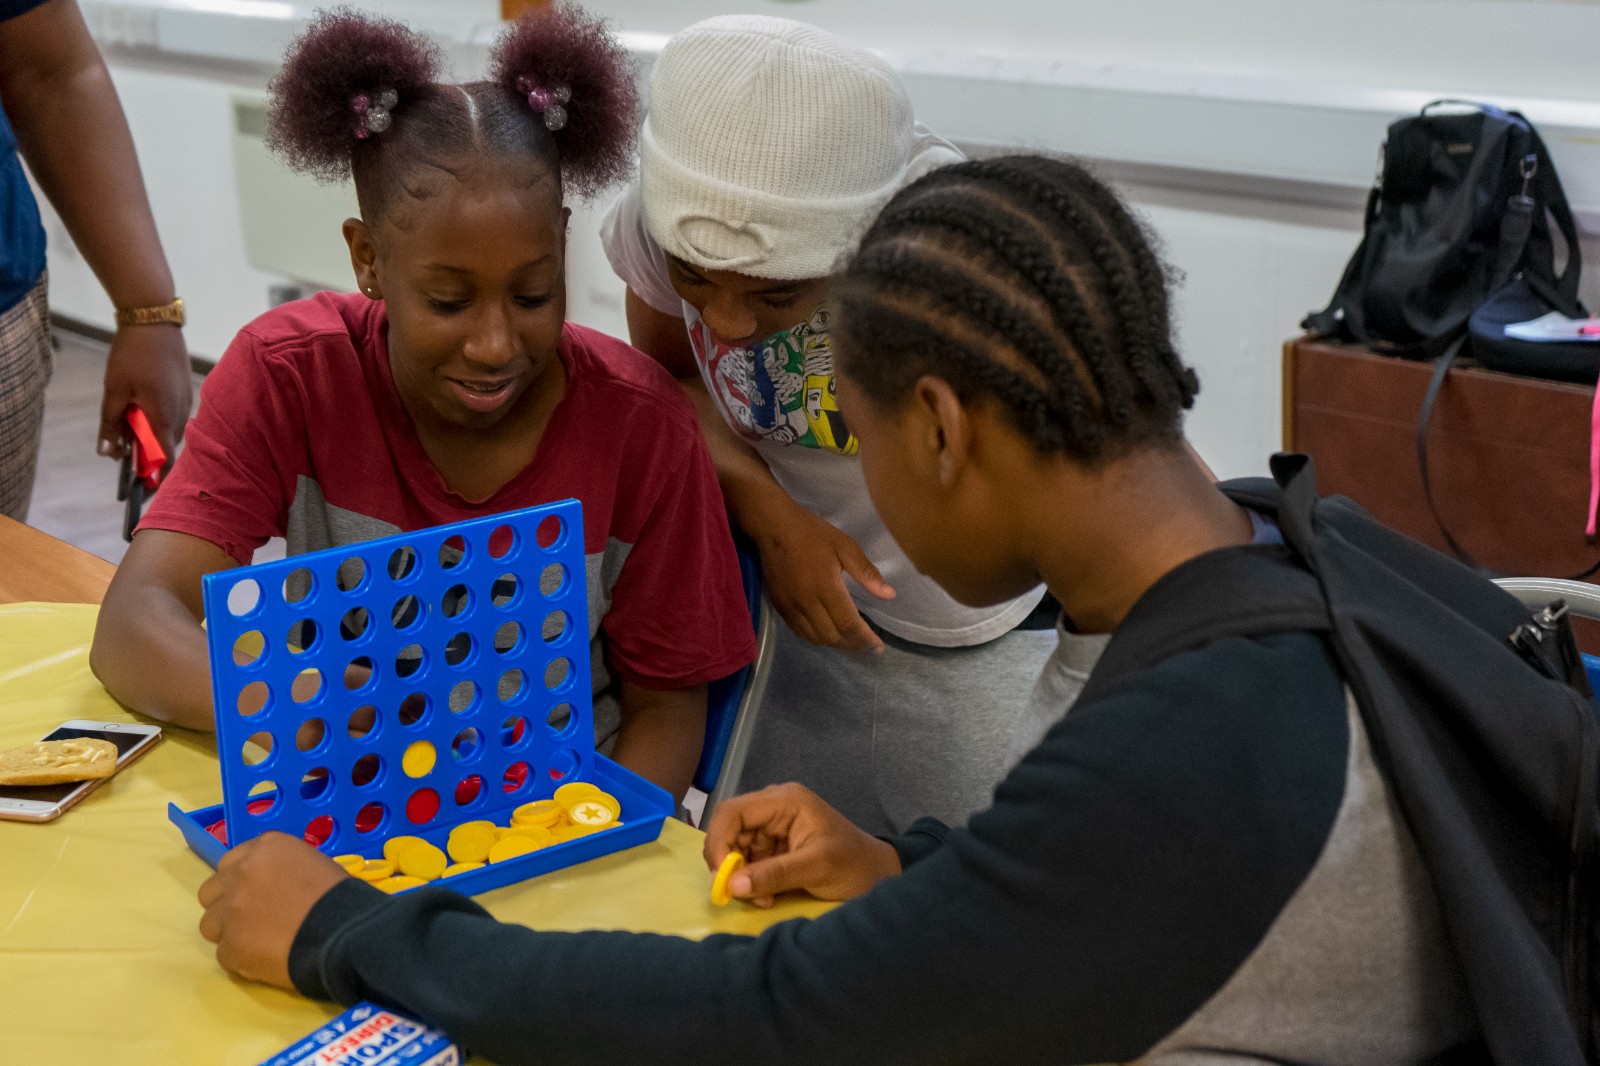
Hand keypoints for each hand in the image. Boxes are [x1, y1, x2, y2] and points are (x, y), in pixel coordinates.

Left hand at [99, 324, 191, 463]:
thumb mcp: (114, 390)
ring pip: (171, 430)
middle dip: (149, 455)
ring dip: (154, 435)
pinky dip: (160, 421)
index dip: (155, 475)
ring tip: (130, 429)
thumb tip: (107, 453)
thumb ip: (110, 424)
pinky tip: (143, 409)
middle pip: (168, 445)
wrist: (154, 320)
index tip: (144, 488)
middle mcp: (181, 411)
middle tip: (125, 455)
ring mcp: (187, 400)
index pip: (164, 457)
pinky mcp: (186, 390)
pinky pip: (175, 415)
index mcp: (162, 415)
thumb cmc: (132, 354)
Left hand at [197, 831, 349, 989]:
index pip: (232, 861)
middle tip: (252, 917)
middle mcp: (240, 874)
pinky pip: (225, 954)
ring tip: (258, 942)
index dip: (243, 879)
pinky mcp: (229, 947)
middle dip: (227, 903)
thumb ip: (283, 867)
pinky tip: (266, 959)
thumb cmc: (340, 896)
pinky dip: (242, 959)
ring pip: (210, 923)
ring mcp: (230, 911)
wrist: (344, 933)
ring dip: (230, 932)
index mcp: (265, 848)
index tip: (257, 892)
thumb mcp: (314, 863)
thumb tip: (274, 884)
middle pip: (211, 890)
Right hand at [703, 783, 900, 907]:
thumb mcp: (815, 868)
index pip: (733, 812)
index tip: (721, 875)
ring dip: (741, 876)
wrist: (878, 876)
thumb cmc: (853, 865)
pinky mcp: (775, 846)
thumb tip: (731, 886)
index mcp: (785, 801)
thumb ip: (774, 874)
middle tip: (736, 893)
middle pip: (730, 830)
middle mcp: (774, 808)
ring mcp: (774, 827)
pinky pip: (749, 861)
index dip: (718, 841)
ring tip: (763, 898)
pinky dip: (751, 881)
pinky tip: (767, 896)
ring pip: (736, 848)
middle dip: (729, 862)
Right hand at [746, 500, 894, 652]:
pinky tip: (828, 633)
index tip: (879, 646)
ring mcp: (790, 607)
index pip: (848, 624)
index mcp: (825, 588)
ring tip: (852, 642)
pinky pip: (800, 632)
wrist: (773, 526)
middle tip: (868, 646)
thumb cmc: (813, 534)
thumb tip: (889, 595)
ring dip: (836, 644)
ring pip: (816, 639)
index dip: (865, 639)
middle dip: (853, 645)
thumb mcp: (845, 546)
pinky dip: (817, 638)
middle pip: (833, 637)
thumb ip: (867, 572)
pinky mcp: (780, 607)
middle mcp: (807, 603)